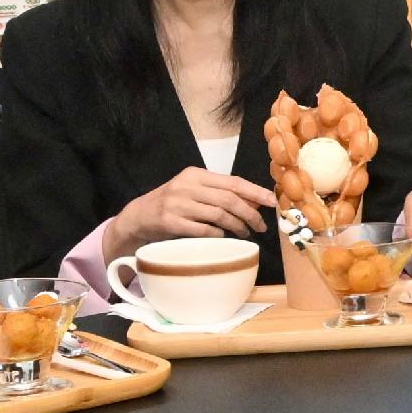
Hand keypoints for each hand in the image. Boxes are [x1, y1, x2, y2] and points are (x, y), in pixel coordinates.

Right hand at [111, 166, 274, 255]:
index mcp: (196, 174)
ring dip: (236, 226)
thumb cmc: (174, 204)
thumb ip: (222, 193)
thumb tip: (256, 201)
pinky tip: (222, 237)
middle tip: (261, 226)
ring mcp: (177, 203)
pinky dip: (217, 235)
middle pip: (229, 199)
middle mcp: (186, 186)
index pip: (233, 182)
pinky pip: (203, 230)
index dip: (255, 192)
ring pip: (218, 215)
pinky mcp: (170, 221)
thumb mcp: (196, 191)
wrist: (139, 216)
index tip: (272, 202)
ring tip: (244, 233)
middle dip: (250, 214)